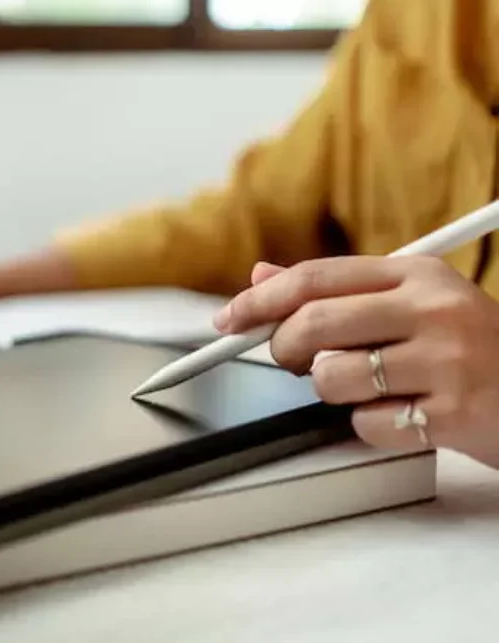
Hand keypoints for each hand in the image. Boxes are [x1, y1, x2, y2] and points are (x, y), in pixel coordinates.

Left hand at [215, 256, 498, 467]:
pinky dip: (371, 426)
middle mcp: (432, 309)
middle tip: (294, 360)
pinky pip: (367, 424)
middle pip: (312, 323)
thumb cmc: (472, 349)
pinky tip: (405, 415)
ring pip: (331, 378)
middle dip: (283, 348)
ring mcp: (446, 361)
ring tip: (371, 387)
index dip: (259, 301)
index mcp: (417, 274)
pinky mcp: (454, 412)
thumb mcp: (415, 304)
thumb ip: (339, 291)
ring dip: (332, 392)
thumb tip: (262, 276)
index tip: (227, 321)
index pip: (314, 278)